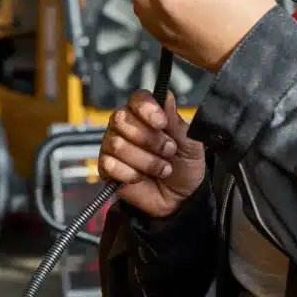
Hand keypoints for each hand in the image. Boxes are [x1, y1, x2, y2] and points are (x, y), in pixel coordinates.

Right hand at [100, 91, 205, 217]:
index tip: (162, 123)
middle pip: (122, 119)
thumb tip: (167, 97)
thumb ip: (176, 122)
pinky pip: (109, 164)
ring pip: (117, 144)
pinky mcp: (106, 168)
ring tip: (162, 169)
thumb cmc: (184, 167)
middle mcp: (126, 126)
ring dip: (145, 160)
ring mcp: (113, 146)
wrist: (180, 199)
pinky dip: (130, 173)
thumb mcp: (189, 143)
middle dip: (149, 139)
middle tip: (169, 151)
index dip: (147, 108)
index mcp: (146, 115)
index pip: (137, 98)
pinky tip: (140, 178)